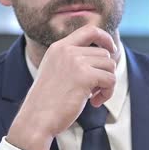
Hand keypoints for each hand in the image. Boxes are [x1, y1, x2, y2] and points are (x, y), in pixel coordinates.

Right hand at [6, 25, 117, 149]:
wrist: (36, 119)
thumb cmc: (47, 101)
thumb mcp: (56, 71)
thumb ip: (73, 61)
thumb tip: (105, 57)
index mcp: (58, 47)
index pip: (89, 30)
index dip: (105, 37)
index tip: (112, 49)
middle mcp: (67, 50)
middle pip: (104, 53)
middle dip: (105, 72)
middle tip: (95, 90)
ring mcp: (75, 62)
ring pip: (110, 65)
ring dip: (107, 83)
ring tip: (94, 97)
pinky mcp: (84, 76)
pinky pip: (110, 79)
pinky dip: (108, 93)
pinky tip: (95, 103)